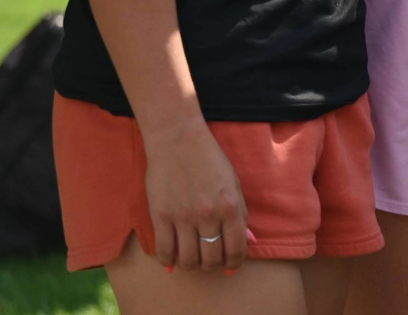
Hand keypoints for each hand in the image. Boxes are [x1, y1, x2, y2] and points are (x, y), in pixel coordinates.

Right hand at [140, 118, 248, 272]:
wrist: (178, 140)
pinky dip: (168, 262)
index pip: (236, 249)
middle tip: (209, 261)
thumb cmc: (210, 160)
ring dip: (191, 265)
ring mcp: (182, 217)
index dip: (234, 263)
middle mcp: (208, 215)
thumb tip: (247, 242)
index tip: (230, 267)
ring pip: (188, 260)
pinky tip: (172, 258)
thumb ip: (241, 215)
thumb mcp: (234, 184)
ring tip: (191, 259)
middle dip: (212, 266)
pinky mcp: (160, 216)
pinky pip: (164, 251)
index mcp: (231, 207)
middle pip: (211, 259)